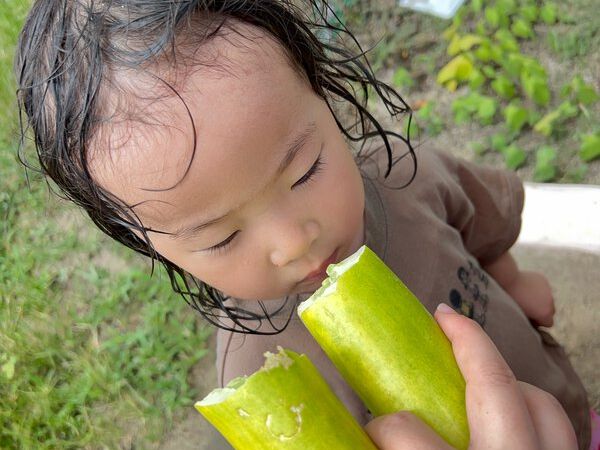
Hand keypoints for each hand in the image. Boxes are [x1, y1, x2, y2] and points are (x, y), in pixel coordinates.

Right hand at [364, 304, 576, 449]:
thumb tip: (362, 437)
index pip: (407, 433)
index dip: (383, 426)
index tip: (373, 427)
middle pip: (496, 385)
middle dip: (468, 340)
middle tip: (442, 318)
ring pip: (541, 403)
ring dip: (508, 377)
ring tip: (478, 368)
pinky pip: (559, 433)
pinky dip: (533, 414)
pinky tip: (508, 416)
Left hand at [505, 270, 554, 326]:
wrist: (507, 280)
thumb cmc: (510, 301)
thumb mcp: (520, 316)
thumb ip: (530, 322)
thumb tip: (533, 322)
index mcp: (545, 313)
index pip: (549, 323)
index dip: (539, 322)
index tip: (529, 318)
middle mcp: (550, 302)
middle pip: (551, 311)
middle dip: (541, 311)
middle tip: (528, 308)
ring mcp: (548, 290)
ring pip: (547, 298)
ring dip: (540, 299)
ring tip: (525, 296)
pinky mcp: (543, 280)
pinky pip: (543, 288)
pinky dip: (537, 289)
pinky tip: (525, 287)